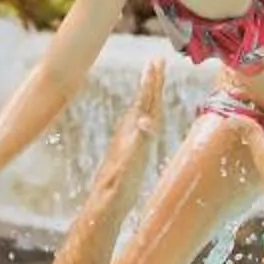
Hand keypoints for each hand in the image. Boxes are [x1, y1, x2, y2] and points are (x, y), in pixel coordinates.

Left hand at [79, 62, 165, 243]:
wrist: (106, 202)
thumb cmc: (120, 186)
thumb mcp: (131, 163)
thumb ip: (139, 142)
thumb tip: (146, 122)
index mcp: (134, 131)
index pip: (146, 100)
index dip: (152, 82)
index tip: (157, 61)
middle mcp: (130, 132)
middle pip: (144, 101)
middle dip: (152, 81)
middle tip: (157, 61)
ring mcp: (128, 139)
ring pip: (141, 110)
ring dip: (148, 94)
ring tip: (153, 80)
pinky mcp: (129, 149)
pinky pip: (140, 124)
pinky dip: (145, 113)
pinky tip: (143, 115)